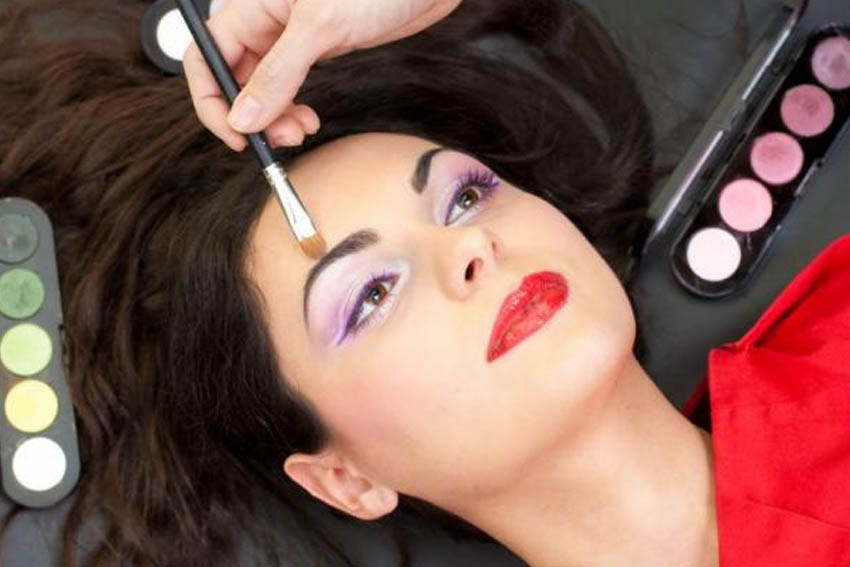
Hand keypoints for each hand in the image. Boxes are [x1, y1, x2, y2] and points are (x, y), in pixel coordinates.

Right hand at [183, 0, 462, 150]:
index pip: (207, 57)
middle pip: (233, 78)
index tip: (236, 134)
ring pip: (263, 88)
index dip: (213, 99)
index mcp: (252, 7)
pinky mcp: (318, 49)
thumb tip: (244, 116)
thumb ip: (278, 73)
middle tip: (280, 138)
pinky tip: (308, 119)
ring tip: (299, 131)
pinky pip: (290, 87)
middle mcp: (266, 22)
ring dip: (274, 118)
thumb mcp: (321, 27)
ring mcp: (291, 37)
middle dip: (251, 115)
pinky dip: (293, 109)